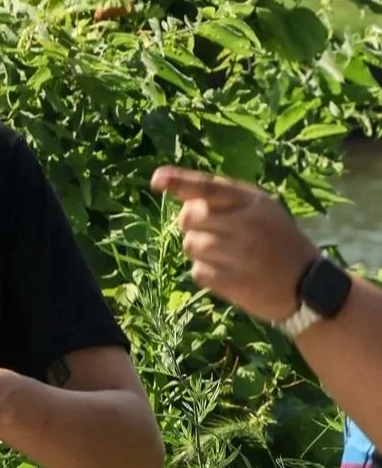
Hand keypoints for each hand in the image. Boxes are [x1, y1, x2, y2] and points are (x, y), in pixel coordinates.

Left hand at [151, 167, 319, 322]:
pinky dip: (206, 274)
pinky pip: (197, 272)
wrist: (310, 287)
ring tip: (227, 256)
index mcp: (253, 202)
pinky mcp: (234, 282)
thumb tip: (180, 195)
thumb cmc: (278, 241)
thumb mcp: (261, 209)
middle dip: (193, 226)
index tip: (157, 180)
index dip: (180, 182)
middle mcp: (246, 224)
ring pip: (190, 245)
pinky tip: (229, 273)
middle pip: (188, 218)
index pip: (208, 187)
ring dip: (200, 252)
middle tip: (217, 234)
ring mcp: (240, 254)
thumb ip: (224, 198)